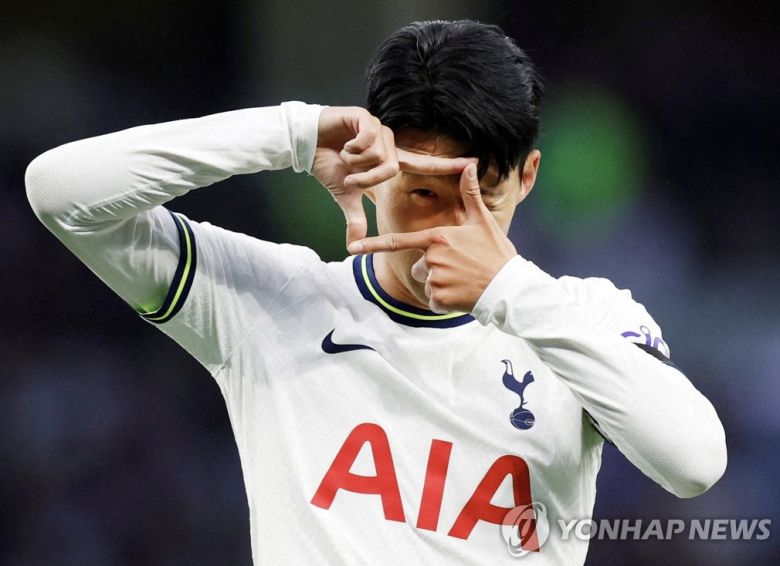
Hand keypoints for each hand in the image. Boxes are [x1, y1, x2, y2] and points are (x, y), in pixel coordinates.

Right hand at [312, 106, 473, 247]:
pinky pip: (368, 139)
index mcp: (389, 158)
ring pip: (380, 155)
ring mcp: (378, 128)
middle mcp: (388, 142)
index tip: (472, 164)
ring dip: (358, 163)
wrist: (306, 145)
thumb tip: (352, 245)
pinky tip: (343, 144)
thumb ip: (355, 218)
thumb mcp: (345, 196)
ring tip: (345, 157)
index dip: (447, 165)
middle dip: (368, 178)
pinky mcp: (364, 117)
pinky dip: (353, 148)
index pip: (424, 163)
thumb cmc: (328, 167)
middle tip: (351, 177)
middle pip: (392, 168)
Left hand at [346, 163, 517, 312]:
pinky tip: (463, 295)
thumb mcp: (483, 222)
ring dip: (441, 285)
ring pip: (426, 283)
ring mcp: (434, 279)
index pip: (398, 241)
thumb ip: (470, 194)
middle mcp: (432, 258)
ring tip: (464, 280)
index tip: (352, 247)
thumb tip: (469, 164)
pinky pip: (433, 301)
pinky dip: (445, 301)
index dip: (373, 244)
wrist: (510, 287)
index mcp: (438, 238)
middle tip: (460, 269)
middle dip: (434, 269)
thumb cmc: (496, 253)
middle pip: (418, 266)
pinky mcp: (439, 299)